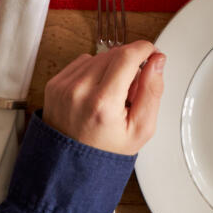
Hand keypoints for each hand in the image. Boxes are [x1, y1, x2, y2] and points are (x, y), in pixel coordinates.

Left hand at [42, 40, 165, 155]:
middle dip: (130, 62)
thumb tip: (157, 61)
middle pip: (114, 53)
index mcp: (103, 104)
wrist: (71, 164)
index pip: (127, 56)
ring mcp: (64, 86)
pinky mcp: (55, 83)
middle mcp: (79, 91)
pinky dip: (94, 70)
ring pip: (98, 56)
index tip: (152, 52)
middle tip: (132, 88)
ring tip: (113, 94)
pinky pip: (82, 62)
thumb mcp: (141, 129)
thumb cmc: (106, 151)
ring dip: (112, 66)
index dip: (144, 49)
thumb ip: (153, 92)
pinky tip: (97, 91)